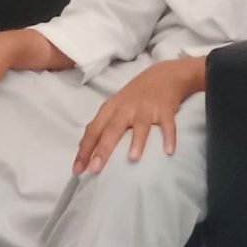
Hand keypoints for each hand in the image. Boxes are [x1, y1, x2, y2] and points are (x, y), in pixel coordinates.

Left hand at [73, 57, 206, 173]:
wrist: (163, 76)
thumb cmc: (135, 96)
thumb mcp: (114, 106)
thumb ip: (100, 125)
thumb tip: (82, 147)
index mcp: (111, 109)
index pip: (94, 130)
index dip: (84, 150)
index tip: (77, 170)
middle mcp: (126, 108)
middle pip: (112, 129)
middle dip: (103, 149)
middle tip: (95, 169)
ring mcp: (146, 109)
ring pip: (140, 126)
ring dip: (137, 142)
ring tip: (133, 159)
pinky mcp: (165, 110)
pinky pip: (167, 125)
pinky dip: (168, 137)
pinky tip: (168, 151)